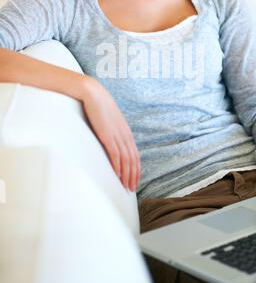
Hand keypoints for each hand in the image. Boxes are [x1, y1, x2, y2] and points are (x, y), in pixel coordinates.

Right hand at [82, 76, 140, 191]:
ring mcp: (117, 135)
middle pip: (133, 160)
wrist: (92, 93)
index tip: (134, 179)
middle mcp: (125, 135)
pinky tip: (118, 176)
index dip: (136, 168)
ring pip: (126, 160)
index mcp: (126, 131)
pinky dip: (118, 167)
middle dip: (133, 176)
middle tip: (132, 189)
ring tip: (126, 187)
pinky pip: (115, 155)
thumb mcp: (108, 120)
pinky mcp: (108, 136)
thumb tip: (108, 140)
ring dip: (127, 175)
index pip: (135, 154)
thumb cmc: (98, 105)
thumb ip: (111, 131)